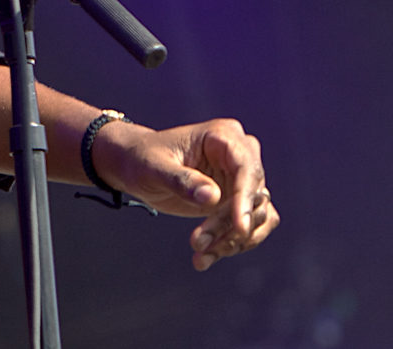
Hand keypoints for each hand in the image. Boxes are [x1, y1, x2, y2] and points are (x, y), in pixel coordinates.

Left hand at [92, 117, 277, 270]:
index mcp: (222, 136)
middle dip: (229, 224)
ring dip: (231, 240)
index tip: (239, 228)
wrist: (136, 167)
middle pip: (253, 195)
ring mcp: (241, 180)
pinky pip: (251, 227)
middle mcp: (239, 155)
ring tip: (199, 253)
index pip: (246, 168)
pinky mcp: (238, 202)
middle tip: (197, 243)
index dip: (245, 198)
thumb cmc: (143, 158)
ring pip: (256, 216)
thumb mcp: (154, 167)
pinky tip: (207, 257)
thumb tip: (212, 197)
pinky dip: (234, 245)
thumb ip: (181, 180)